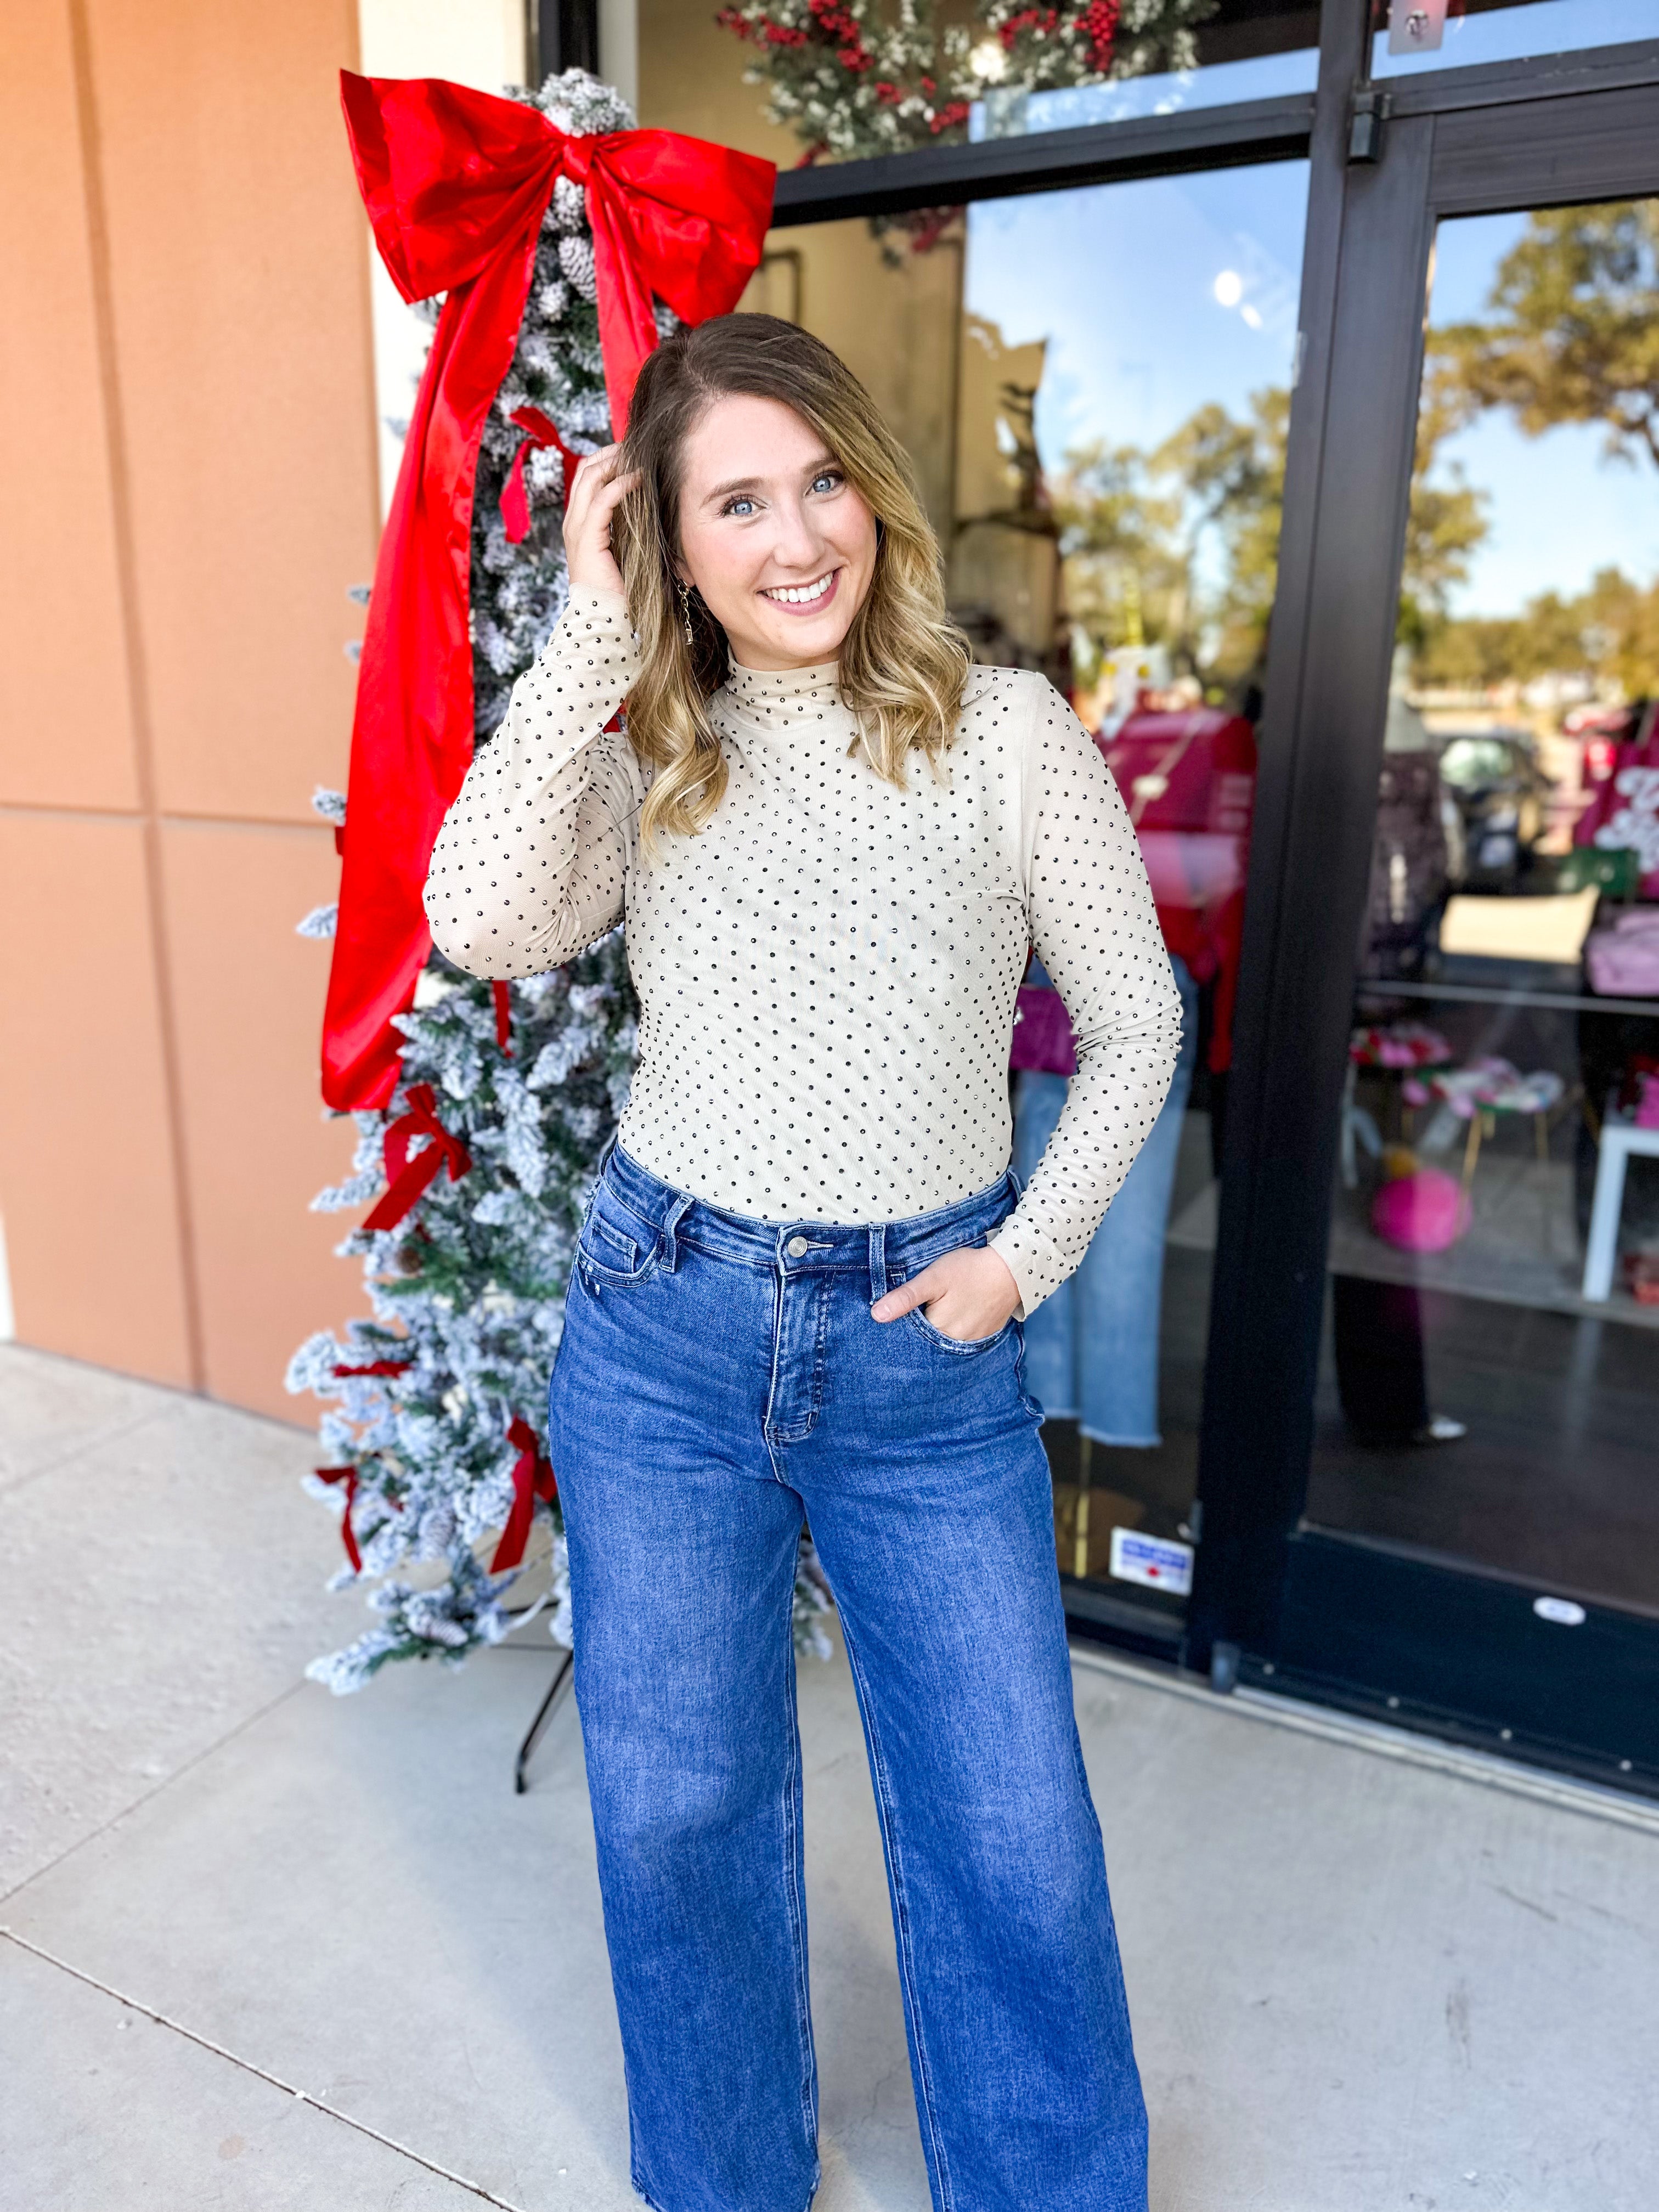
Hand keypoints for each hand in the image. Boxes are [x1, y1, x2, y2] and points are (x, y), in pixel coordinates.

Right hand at [563, 443, 640, 596]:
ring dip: (615, 461)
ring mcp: (577, 528)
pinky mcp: (588, 537)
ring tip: (638, 456)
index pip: (587, 477)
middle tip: (636, 446)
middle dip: (610, 452)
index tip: (634, 453)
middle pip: (585, 468)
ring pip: (590, 476)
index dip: (608, 459)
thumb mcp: (624, 550)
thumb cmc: (619, 591)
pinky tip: (639, 479)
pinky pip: (603, 499)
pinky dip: (621, 484)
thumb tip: (650, 506)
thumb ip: (628, 527)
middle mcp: (573, 521)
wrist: (604, 620)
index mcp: (579, 523)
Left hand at [870, 1244, 1021, 1342]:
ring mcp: (973, 1341)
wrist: (1011, 1269)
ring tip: (940, 1311)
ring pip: (945, 1342)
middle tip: (923, 1308)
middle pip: (928, 1343)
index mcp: (939, 1330)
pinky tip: (955, 1315)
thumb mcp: (933, 1278)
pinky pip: (963, 1340)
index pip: (910, 1338)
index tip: (901, 1315)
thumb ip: (905, 1297)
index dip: (902, 1326)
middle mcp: (956, 1342)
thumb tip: (877, 1315)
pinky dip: (956, 1331)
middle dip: (920, 1331)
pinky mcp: (985, 1336)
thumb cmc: (969, 1270)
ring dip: (938, 1332)